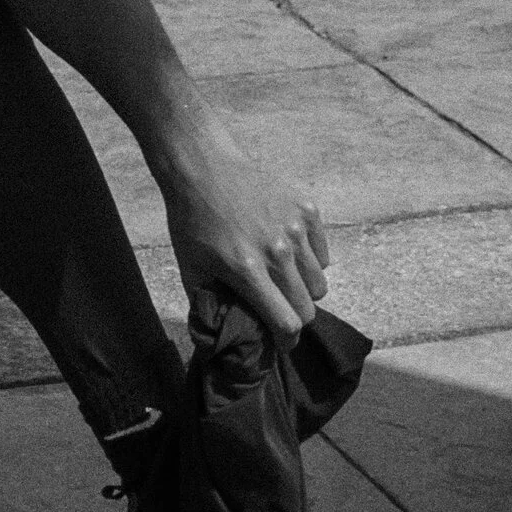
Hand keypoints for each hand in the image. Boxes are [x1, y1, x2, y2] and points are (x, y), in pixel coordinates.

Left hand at [159, 129, 328, 341]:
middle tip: (280, 310)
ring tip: (282, 279)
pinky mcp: (307, 209)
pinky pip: (321, 252)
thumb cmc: (192, 221)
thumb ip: (207, 304)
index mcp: (246, 270)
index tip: (281, 342)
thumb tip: (220, 334)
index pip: (286, 322)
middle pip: (308, 307)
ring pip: (319, 282)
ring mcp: (296, 228)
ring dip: (303, 289)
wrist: (204, 169)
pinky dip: (310, 260)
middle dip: (295, 316)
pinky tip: (287, 251)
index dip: (286, 341)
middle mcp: (277, 251)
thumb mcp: (190, 267)